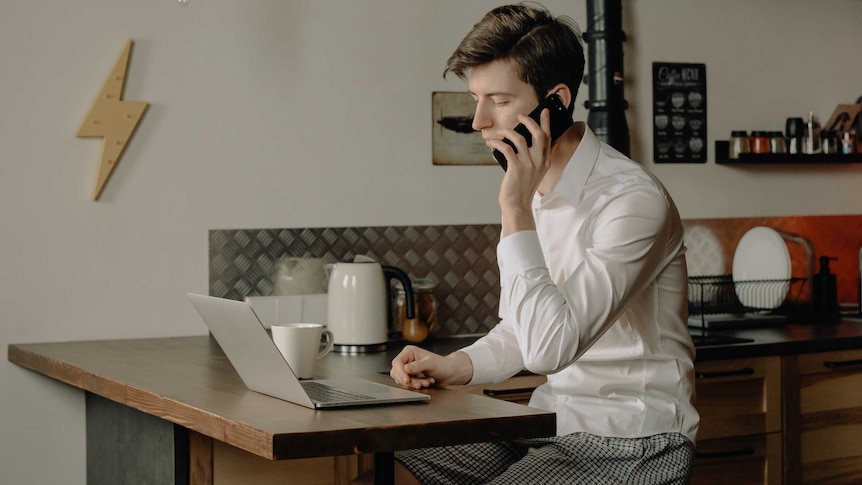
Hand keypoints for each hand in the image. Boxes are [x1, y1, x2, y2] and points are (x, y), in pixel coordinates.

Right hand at [390, 346, 472, 388]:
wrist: (449, 373)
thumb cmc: (442, 365)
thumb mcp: (430, 364)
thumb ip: (417, 366)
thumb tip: (405, 368)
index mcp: (409, 352)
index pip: (397, 362)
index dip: (400, 372)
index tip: (407, 380)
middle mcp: (407, 359)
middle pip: (397, 372)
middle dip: (408, 380)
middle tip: (419, 384)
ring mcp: (408, 369)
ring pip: (402, 379)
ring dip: (413, 383)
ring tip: (426, 382)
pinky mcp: (411, 377)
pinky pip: (407, 384)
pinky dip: (416, 385)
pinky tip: (426, 382)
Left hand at [490, 109, 551, 236]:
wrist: (517, 205)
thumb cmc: (522, 189)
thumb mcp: (533, 173)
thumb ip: (532, 159)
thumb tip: (521, 143)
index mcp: (545, 162)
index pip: (548, 138)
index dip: (546, 123)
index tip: (544, 111)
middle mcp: (539, 162)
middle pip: (539, 134)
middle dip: (530, 121)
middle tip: (521, 116)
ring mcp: (528, 165)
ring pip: (521, 139)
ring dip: (509, 132)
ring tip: (501, 131)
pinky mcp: (516, 168)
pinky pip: (507, 148)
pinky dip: (498, 143)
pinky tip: (492, 143)